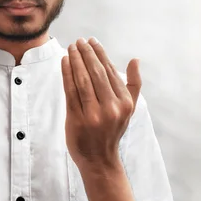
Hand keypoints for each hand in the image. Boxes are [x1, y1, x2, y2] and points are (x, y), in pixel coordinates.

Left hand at [61, 37, 141, 169]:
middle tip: (79, 41)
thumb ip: (133, 84)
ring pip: (83, 80)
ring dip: (76, 60)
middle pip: (96, 73)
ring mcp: (94, 114)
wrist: (100, 159)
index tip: (92, 41)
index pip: (110, 71)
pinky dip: (67, 74)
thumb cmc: (113, 130)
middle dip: (87, 53)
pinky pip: (71, 91)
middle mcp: (112, 107)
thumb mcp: (129, 108)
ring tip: (71, 48)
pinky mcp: (77, 119)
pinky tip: (64, 62)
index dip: (100, 54)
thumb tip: (135, 60)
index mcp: (125, 102)